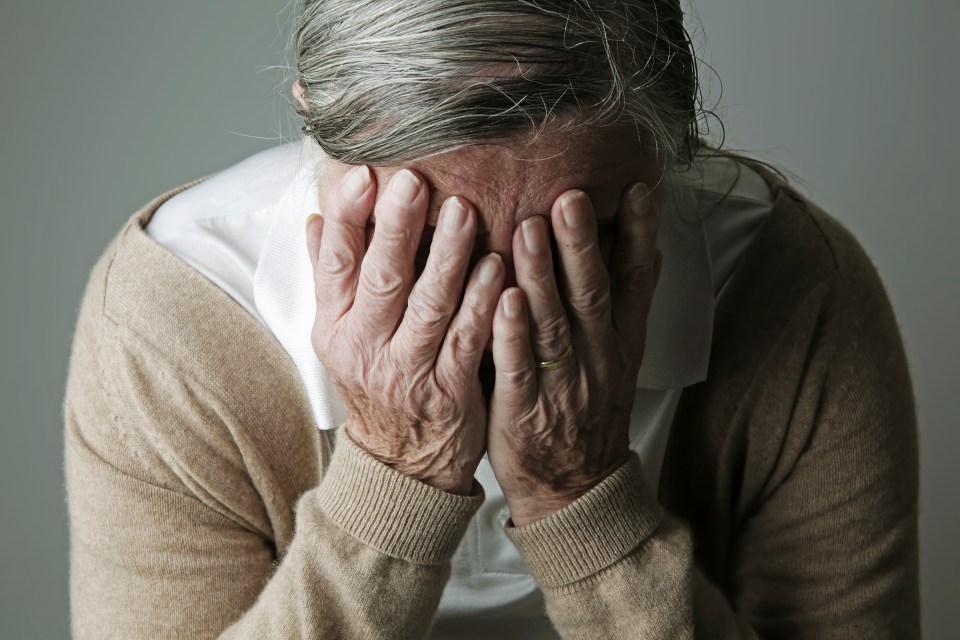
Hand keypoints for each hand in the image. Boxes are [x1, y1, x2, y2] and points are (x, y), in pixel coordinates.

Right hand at [305, 166, 504, 494]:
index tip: (363, 176)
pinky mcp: (448, 391)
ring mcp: (407, 371)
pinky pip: (467, 340)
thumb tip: (316, 221)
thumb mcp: (340, 335)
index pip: (335, 264)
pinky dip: (481, 302)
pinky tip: (497, 267)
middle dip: (397, 228)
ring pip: (428, 307)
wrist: (401, 461)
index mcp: (335, 327)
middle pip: (382, 280)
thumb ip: (332, 278)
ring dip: (447, 257)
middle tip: (414, 181)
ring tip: (464, 212)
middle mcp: (365, 348)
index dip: (347, 219)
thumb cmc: (375, 383)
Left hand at [486, 183, 662, 523]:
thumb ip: (628, 303)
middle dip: (582, 243)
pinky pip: (519, 368)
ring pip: (554, 324)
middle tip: (570, 196)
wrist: (575, 485)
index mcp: (620, 341)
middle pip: (592, 294)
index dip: (639, 235)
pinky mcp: (524, 410)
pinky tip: (505, 300)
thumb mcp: (621, 357)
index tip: (637, 188)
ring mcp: (562, 385)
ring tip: (530, 228)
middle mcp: (597, 358)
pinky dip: (513, 335)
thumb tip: (650, 247)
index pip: (636, 281)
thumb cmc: (589, 411)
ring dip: (543, 276)